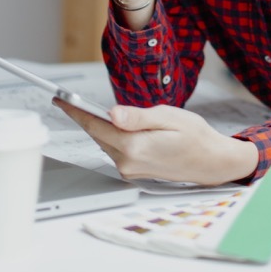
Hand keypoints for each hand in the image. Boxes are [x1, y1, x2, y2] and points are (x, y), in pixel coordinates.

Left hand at [55, 99, 258, 185]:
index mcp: (134, 147)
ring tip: (87, 110)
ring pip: (105, 142)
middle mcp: (128, 162)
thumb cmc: (195, 136)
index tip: (59, 100)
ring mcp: (130, 169)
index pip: (96, 126)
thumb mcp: (169, 117)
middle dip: (83, 117)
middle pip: (97, 134)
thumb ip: (138, 117)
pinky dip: (111, 136)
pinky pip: (114, 149)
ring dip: (98, 126)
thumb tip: (112, 113)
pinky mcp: (133, 171)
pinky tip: (113, 125)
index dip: (75, 111)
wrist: (212, 162)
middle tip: (68, 100)